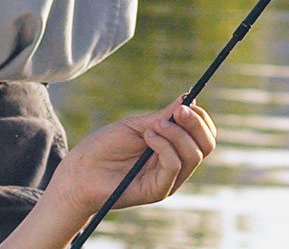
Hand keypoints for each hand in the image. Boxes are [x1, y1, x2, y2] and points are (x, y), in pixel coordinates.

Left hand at [47, 100, 214, 219]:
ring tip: (153, 125)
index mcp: (173, 150)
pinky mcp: (157, 190)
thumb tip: (188, 98)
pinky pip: (174, 166)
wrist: (81, 170)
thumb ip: (164, 117)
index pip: (203, 137)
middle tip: (179, 110)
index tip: (188, 101)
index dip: (201, 119)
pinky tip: (148, 137)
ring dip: (176, 133)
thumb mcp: (137, 125)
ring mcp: (168, 180)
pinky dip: (164, 145)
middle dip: (196, 124)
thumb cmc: (106, 146)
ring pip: (193, 155)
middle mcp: (176, 166)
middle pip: (206, 146)